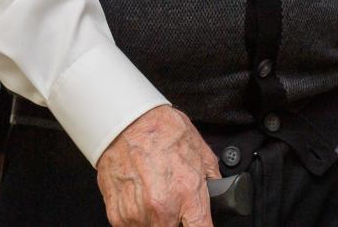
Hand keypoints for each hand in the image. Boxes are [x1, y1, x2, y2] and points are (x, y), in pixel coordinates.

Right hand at [96, 105, 219, 226]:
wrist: (127, 121)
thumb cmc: (162, 130)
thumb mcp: (201, 150)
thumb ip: (212, 180)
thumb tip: (220, 193)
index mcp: (187, 194)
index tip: (195, 221)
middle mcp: (162, 209)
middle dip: (175, 218)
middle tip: (171, 198)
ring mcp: (137, 214)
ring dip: (153, 217)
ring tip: (152, 191)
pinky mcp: (117, 215)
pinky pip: (130, 226)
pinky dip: (135, 215)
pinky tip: (138, 193)